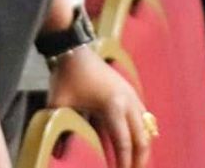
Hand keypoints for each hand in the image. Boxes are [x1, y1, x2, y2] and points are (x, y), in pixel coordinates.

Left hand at [45, 46, 149, 167]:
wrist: (74, 49)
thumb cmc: (66, 77)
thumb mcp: (58, 106)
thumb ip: (58, 131)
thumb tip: (58, 155)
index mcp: (113, 105)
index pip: (124, 143)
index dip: (123, 163)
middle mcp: (127, 101)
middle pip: (142, 139)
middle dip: (139, 160)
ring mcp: (132, 94)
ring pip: (146, 128)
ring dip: (142, 148)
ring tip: (135, 165)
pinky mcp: (130, 91)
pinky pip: (144, 118)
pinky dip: (142, 133)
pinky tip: (137, 145)